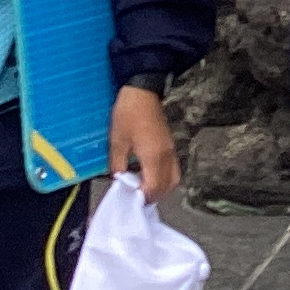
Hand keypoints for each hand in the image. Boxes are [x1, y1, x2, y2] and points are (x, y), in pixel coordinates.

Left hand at [110, 83, 180, 200]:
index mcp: (154, 156)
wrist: (143, 89)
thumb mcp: (117, 140)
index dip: (143, 197)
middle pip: (167, 186)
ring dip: (160, 188)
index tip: (130, 200)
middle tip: (136, 198)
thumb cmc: (128, 113)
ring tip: (143, 188)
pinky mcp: (170, 144)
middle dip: (153, 196)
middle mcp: (167, 155)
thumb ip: (118, 164)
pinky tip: (148, 175)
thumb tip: (119, 179)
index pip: (154, 187)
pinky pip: (173, 168)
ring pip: (173, 178)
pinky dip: (164, 178)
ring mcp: (171, 149)